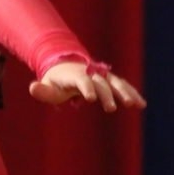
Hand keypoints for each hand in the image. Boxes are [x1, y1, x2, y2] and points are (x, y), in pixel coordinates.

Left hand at [29, 61, 146, 111]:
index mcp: (74, 75)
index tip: (90, 98)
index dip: (86, 87)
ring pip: (114, 83)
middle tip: (109, 108)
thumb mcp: (48, 86)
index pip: (81, 80)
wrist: (67, 66)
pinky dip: (131, 93)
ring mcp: (101, 76)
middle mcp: (90, 73)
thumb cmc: (56, 81)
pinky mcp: (110, 81)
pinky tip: (141, 104)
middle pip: (100, 83)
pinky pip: (122, 86)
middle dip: (105, 94)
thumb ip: (42, 90)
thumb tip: (32, 87)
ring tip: (134, 104)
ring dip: (124, 92)